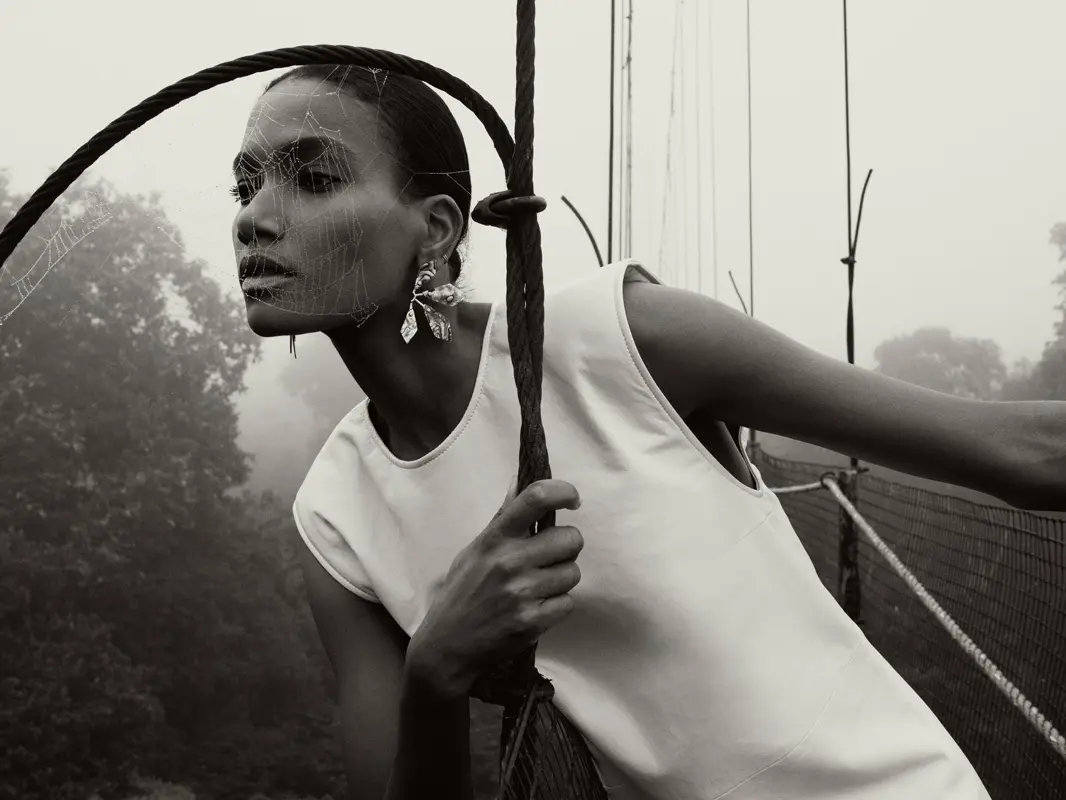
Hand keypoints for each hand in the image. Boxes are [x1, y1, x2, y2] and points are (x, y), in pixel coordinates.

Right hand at [405, 479, 583, 699]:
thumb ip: (503, 517)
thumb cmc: (461, 594)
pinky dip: (557, 607)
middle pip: (571, 538)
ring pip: (573, 573)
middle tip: (550, 558)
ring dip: (562, 580)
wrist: (446, 647)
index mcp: (495, 539)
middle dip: (567, 548)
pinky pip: (568, 603)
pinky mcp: (531, 621)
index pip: (536, 498)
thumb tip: (519, 479)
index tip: (572, 500)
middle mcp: (509, 561)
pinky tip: (536, 609)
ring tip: (538, 588)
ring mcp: (521, 592)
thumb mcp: (474, 551)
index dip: (564, 492)